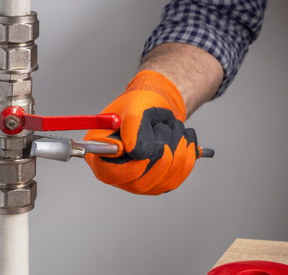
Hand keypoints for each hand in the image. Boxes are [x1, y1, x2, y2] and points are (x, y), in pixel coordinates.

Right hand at [84, 71, 198, 194]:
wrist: (158, 105)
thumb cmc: (140, 104)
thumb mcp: (134, 106)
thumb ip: (132, 127)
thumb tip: (136, 152)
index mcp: (101, 154)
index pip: (109, 174)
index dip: (129, 168)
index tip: (147, 152)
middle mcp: (118, 173)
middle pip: (141, 183)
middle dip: (161, 151)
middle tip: (164, 127)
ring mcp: (140, 180)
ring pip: (164, 179)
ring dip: (176, 147)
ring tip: (173, 127)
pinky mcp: (160, 181)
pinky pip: (179, 175)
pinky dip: (186, 152)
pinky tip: (183, 137)